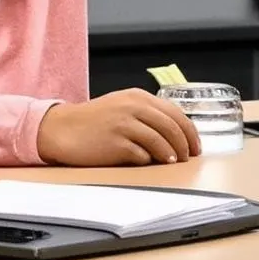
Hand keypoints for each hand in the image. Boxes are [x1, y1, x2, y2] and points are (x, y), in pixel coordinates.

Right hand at [37, 89, 201, 166]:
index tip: (195, 146)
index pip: (174, 112)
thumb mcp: (121, 107)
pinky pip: (142, 154)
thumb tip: (176, 135)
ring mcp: (124, 124)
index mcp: (136, 96)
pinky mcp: (115, 143)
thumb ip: (146, 114)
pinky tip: (149, 163)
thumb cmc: (93, 121)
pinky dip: (149, 160)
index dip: (190, 131)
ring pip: (160, 141)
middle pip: (171, 126)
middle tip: (188, 157)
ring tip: (172, 162)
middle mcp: (132, 107)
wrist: (63, 129)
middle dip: (185, 145)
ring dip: (171, 154)